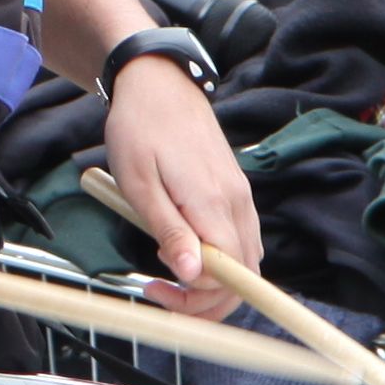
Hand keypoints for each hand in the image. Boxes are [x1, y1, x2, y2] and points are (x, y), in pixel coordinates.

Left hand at [97, 63, 259, 318]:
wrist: (158, 84)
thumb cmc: (140, 131)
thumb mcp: (140, 185)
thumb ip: (170, 231)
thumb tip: (192, 276)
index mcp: (214, 204)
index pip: (229, 275)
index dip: (198, 296)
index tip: (158, 287)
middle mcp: (238, 205)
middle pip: (244, 277)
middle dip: (204, 300)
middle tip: (159, 291)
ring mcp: (241, 198)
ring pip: (244, 262)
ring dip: (211, 282)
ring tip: (165, 270)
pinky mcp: (236, 193)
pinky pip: (239, 242)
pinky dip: (218, 260)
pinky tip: (183, 250)